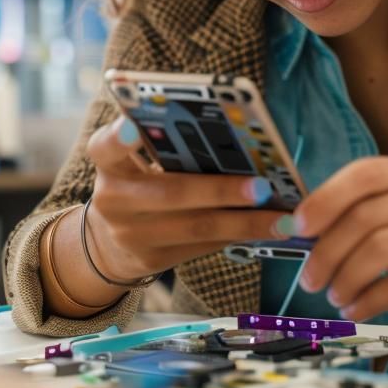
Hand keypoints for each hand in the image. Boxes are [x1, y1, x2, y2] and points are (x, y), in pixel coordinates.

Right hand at [84, 118, 290, 280]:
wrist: (110, 242)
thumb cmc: (138, 186)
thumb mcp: (135, 163)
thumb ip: (164, 149)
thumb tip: (235, 140)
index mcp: (109, 164)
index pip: (105, 146)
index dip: (119, 137)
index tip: (133, 127)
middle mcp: (114, 200)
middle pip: (171, 193)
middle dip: (222, 191)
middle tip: (262, 187)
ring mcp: (131, 235)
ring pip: (196, 228)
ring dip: (245, 222)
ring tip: (282, 219)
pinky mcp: (151, 260)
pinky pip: (203, 246)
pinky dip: (238, 236)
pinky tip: (268, 231)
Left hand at [292, 157, 387, 331]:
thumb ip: (350, 217)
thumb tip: (294, 227)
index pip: (367, 174)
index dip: (326, 199)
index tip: (299, 228)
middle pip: (370, 215)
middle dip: (329, 250)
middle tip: (311, 279)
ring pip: (385, 248)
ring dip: (348, 278)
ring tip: (335, 297)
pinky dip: (371, 300)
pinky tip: (357, 309)